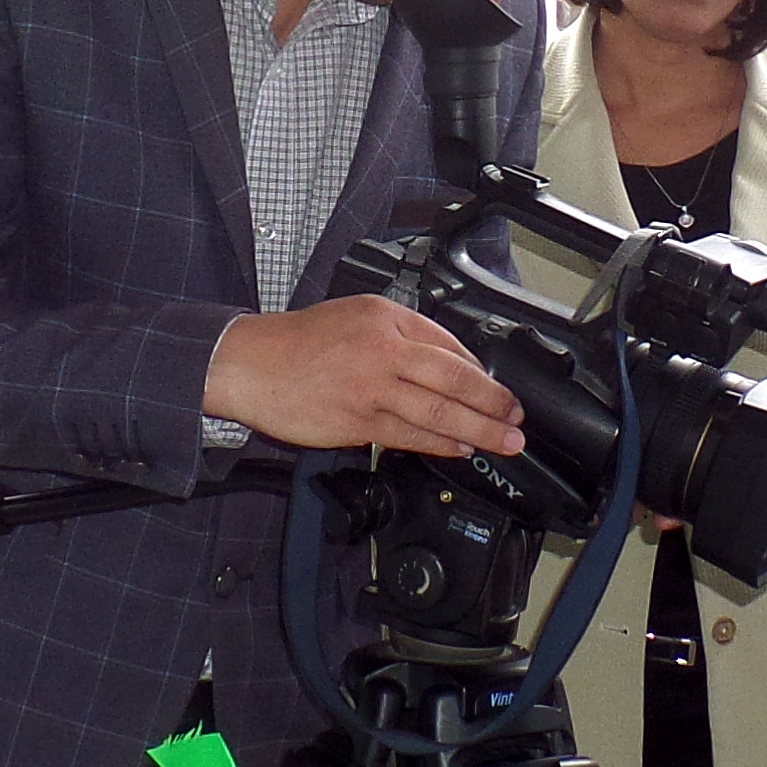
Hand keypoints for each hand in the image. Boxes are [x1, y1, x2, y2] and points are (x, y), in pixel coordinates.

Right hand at [202, 296, 525, 460]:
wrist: (249, 364)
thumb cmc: (297, 343)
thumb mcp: (354, 316)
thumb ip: (398, 335)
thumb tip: (445, 362)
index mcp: (385, 317)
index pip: (448, 343)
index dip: (480, 371)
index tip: (499, 388)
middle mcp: (383, 348)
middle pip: (454, 377)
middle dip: (494, 401)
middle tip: (517, 417)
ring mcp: (371, 387)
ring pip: (438, 411)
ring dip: (480, 429)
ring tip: (504, 440)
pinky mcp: (357, 421)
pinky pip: (410, 436)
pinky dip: (440, 445)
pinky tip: (461, 449)